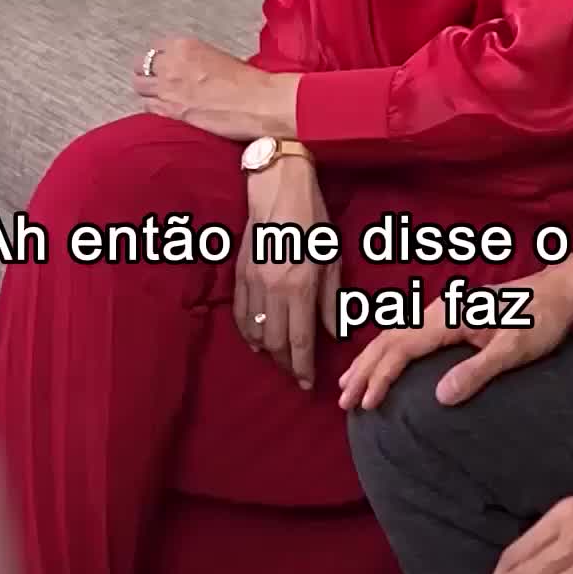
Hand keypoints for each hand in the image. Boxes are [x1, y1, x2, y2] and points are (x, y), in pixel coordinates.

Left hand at [131, 36, 286, 138]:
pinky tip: (165, 109)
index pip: (154, 47)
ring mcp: (168, 89)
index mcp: (184, 46)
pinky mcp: (171, 111)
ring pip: (140, 86)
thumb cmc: (247, 81)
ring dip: (148, 91)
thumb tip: (186, 69)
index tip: (161, 64)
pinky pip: (148, 107)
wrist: (258, 102)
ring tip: (159, 96)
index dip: (157, 58)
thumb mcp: (217, 56)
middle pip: (140, 66)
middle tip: (156, 81)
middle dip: (146, 73)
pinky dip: (153, 108)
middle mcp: (171, 64)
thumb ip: (193, 60)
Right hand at [234, 159, 339, 387]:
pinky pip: (240, 314)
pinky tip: (257, 340)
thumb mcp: (332, 258)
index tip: (308, 384)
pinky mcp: (239, 274)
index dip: (303, 367)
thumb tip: (333, 333)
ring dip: (268, 351)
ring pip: (256, 331)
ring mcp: (252, 282)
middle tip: (295, 374)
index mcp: (300, 286)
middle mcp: (273, 290)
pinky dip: (248, 332)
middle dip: (286, 364)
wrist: (279, 189)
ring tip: (279, 359)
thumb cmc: (313, 220)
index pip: (300, 340)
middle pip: (276, 342)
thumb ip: (331, 299)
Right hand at [338, 265, 572, 411]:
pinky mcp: (452, 316)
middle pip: (391, 338)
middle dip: (365, 370)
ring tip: (350, 384)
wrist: (560, 292)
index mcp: (450, 316)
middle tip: (344, 401)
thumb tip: (440, 397)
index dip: (380, 376)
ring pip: (396, 334)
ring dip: (371, 359)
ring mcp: (445, 310)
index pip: (403, 348)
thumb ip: (479, 371)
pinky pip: (409, 333)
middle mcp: (441, 309)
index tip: (365, 404)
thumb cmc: (542, 320)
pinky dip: (389, 350)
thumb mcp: (516, 350)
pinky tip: (384, 362)